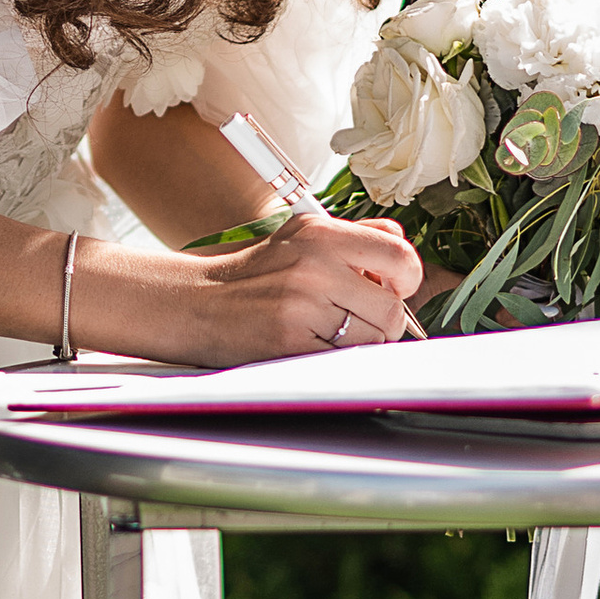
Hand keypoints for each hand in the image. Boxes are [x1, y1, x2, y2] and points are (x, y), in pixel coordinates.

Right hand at [92, 209, 421, 366]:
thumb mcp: (301, 237)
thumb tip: (404, 259)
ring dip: (361, 346)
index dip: (403, 281)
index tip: (386, 289)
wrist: (195, 301)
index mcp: (321, 234)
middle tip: (355, 320)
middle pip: (393, 309)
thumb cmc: (254, 276)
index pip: (402, 256)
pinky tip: (314, 349)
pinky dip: (339, 364)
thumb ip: (356, 239)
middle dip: (382, 323)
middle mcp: (315, 264)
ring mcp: (302, 305)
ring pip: (375, 340)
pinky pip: (345, 363)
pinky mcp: (289, 342)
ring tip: (328, 335)